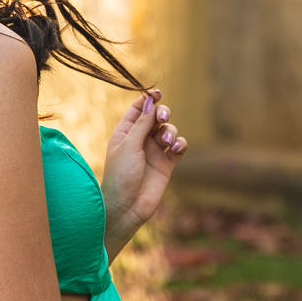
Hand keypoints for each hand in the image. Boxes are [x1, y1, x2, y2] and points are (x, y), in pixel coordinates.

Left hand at [100, 90, 186, 260]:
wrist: (126, 207)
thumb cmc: (120, 175)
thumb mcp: (129, 145)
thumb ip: (142, 124)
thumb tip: (150, 101)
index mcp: (125, 132)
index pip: (138, 109)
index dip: (148, 99)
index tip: (158, 93)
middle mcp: (140, 140)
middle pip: (156, 117)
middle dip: (162, 113)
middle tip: (162, 118)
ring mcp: (154, 152)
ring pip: (168, 130)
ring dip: (170, 131)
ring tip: (167, 141)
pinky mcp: (166, 164)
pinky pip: (178, 147)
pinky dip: (180, 143)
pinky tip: (176, 148)